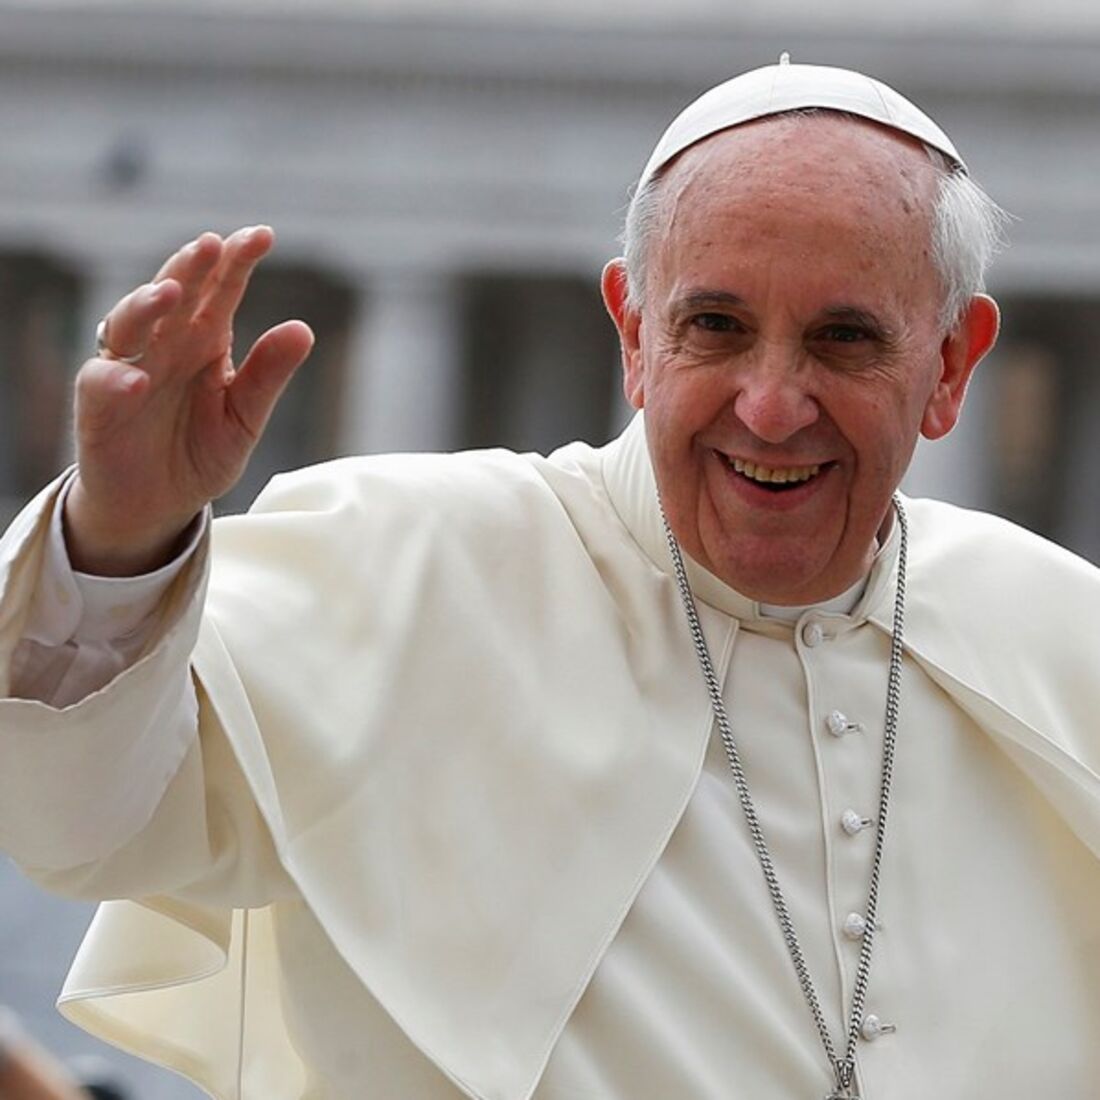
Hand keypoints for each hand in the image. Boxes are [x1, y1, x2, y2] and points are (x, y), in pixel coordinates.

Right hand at [66, 226, 313, 574]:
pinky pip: (101, 383)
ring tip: (171, 293)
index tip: (262, 235)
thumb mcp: (245, 417)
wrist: (160, 503)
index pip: (222, 289)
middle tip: (211, 245)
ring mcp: (129, 368)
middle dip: (191, 266)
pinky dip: (117, 378)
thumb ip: (268, 375)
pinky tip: (138, 380)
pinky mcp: (99, 405)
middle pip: (175, 292)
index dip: (237, 260)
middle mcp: (166, 343)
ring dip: (146, 303)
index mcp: (206, 339)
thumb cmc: (201, 452)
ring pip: (130, 322)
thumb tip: (304, 329)